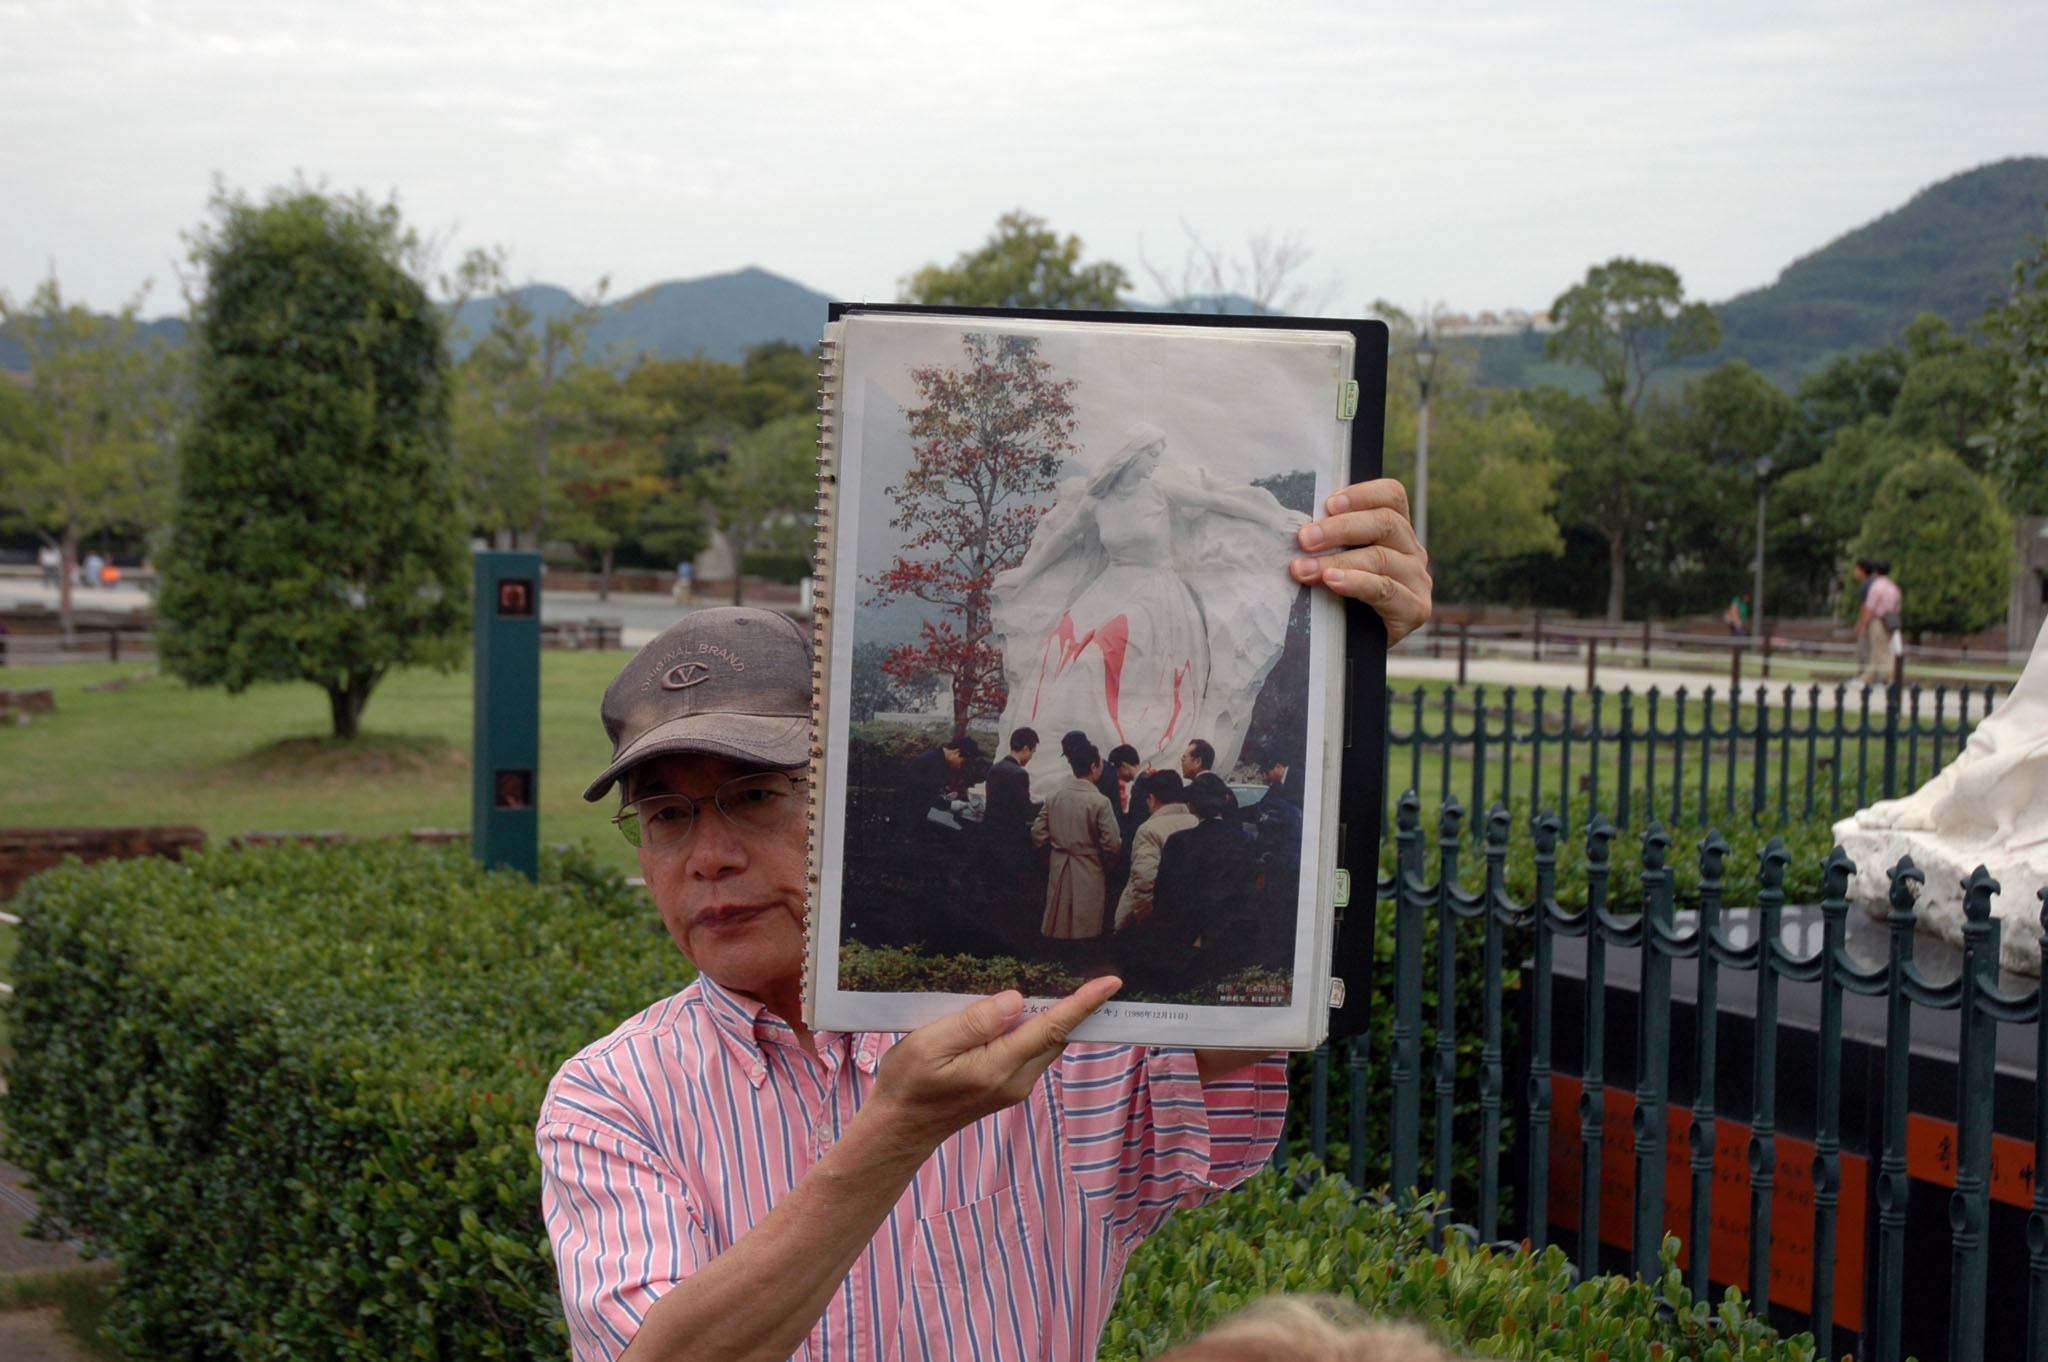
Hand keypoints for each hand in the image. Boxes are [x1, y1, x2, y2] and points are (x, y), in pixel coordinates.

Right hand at [869, 976, 1122, 1152]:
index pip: (1050, 1029)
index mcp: (997, 1067)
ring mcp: (1013, 1087)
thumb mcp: (929, 1045)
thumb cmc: (908, 1084)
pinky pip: (1031, 1052)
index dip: (1082, 1004)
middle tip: (1089, 971)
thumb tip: (1015, 1001)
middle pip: (1056, 1036)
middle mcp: (1014, 1081)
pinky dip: (1035, 1030)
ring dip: (1053, 1017)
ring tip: (1055, 984)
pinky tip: (1021, 1013)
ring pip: (1045, 1044)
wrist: (899, 1128)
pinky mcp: (1006, 1088)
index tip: (1110, 983)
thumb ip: (974, 1022)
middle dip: (1076, 1006)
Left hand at [1290, 478, 1432, 644]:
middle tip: (1304, 538)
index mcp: (1397, 532)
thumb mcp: (1341, 563)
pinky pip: (1385, 590)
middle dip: (1339, 528)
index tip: (1328, 503)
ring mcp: (1418, 581)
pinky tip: (1332, 582)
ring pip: (1381, 557)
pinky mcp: (1415, 610)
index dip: (1362, 494)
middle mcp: (1413, 552)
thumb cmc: (1345, 600)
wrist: (1359, 651)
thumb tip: (1298, 527)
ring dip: (1337, 560)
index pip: (1392, 496)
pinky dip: (1356, 583)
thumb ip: (1332, 543)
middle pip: (1385, 523)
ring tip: (1304, 568)